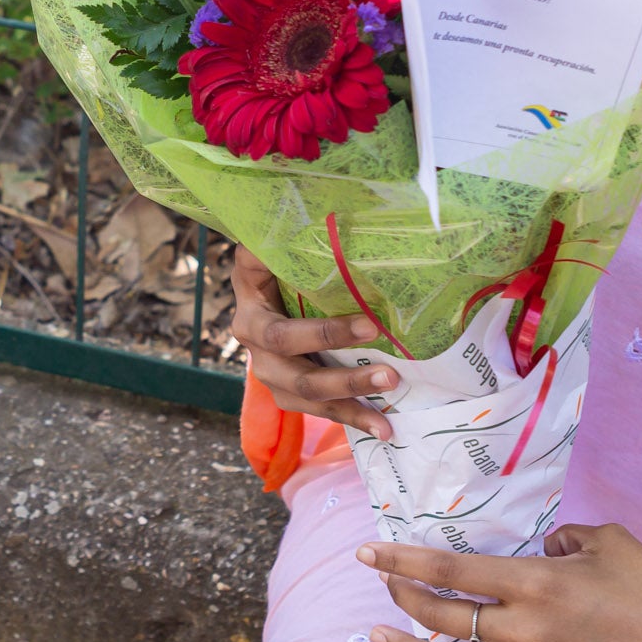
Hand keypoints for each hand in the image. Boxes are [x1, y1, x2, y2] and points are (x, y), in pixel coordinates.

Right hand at [231, 247, 396, 441]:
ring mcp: (271, 378)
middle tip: (390, 374)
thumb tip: (309, 212)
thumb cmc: (273, 268)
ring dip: (352, 405)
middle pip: (298, 375)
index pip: (283, 333)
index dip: (326, 334)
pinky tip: (384, 429)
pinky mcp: (288, 395)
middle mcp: (256, 352)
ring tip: (389, 413)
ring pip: (310, 399)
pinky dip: (353, 421)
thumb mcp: (267, 253)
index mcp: (251, 315)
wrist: (260, 298)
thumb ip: (279, 240)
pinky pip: (320, 413)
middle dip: (346, 378)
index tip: (371, 325)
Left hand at [359, 525, 641, 641]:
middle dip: (402, 596)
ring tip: (380, 636)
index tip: (369, 551)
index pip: (449, 571)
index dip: (402, 560)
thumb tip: (538, 548)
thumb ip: (559, 540)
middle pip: (441, 616)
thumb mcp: (603, 541)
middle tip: (384, 581)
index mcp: (535, 584)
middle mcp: (524, 632)